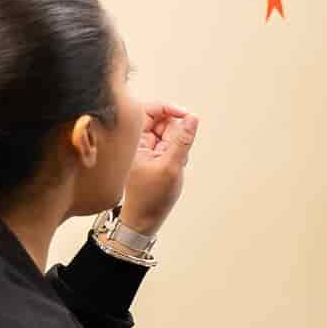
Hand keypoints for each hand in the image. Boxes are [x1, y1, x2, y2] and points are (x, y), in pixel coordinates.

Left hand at [119, 105, 197, 236]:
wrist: (145, 218)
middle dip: (176, 133)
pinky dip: (177, 153)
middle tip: (179, 150)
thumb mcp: (171, 166)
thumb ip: (183, 140)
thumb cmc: (151, 196)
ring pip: (169, 133)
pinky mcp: (155, 156)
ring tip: (176, 163)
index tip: (186, 115)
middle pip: (162, 120)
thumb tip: (192, 118)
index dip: (168, 109)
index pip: (149, 110)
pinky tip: (175, 167)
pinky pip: (171, 144)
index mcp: (134, 140)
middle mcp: (139, 141)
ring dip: (178, 145)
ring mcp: (147, 148)